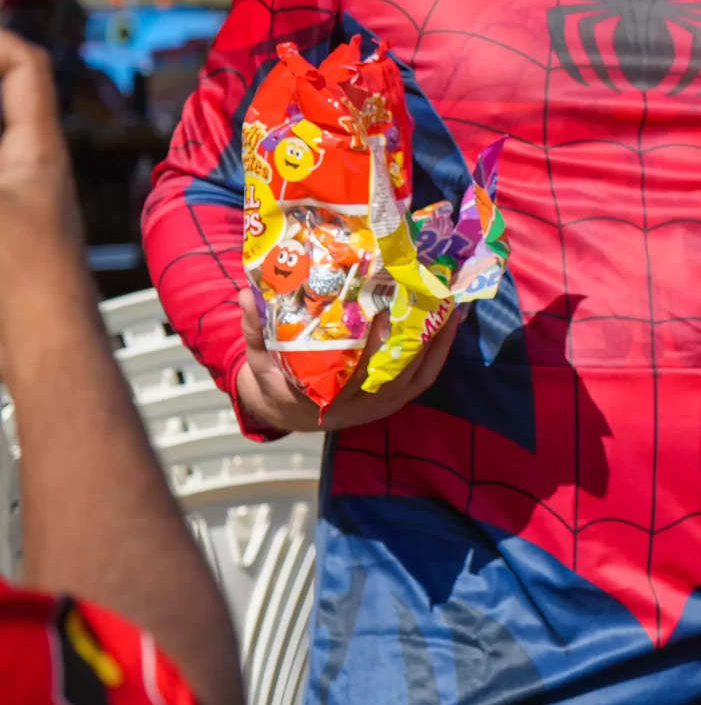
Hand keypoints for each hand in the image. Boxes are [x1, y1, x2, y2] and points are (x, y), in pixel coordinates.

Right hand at [0, 31, 83, 350]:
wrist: (47, 347)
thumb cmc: (27, 279)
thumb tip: (2, 147)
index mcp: (36, 149)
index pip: (26, 70)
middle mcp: (34, 169)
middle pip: (7, 100)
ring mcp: (21, 201)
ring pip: (3, 139)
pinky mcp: (11, 232)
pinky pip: (2, 175)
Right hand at [231, 285, 469, 434]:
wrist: (292, 410)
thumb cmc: (277, 379)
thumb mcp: (261, 358)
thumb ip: (255, 329)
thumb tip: (245, 294)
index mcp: (322, 398)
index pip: (350, 375)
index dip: (367, 347)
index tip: (378, 313)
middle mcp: (357, 406)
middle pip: (391, 372)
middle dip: (410, 336)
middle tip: (422, 298)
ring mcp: (381, 405)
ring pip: (416, 374)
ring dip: (435, 340)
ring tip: (449, 304)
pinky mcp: (396, 399)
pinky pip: (425, 377)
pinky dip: (440, 352)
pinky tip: (451, 324)